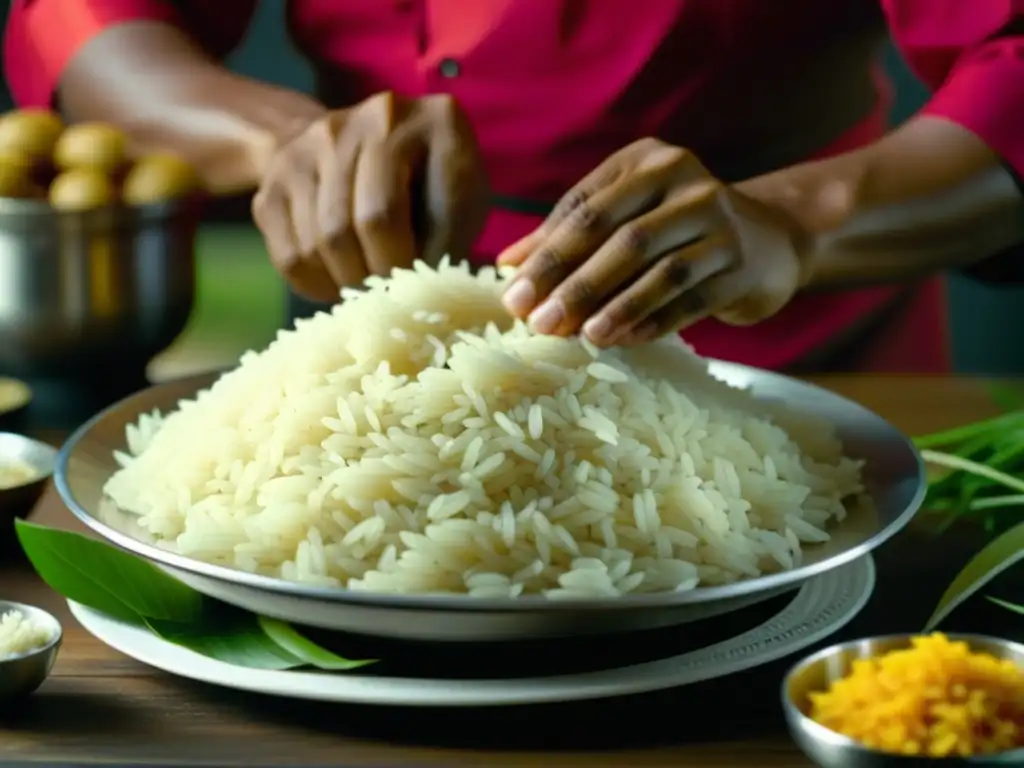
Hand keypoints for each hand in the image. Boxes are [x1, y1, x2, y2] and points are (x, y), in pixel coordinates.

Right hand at [252, 92, 487, 302]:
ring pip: (319, 244)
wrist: (361, 145)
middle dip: (376, 277)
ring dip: (345, 283)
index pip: (401, 211)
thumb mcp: (461, 205)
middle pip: (357, 225)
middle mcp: (374, 118)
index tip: (415, 287)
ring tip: (367, 288)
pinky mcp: (278, 176)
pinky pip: (289, 254)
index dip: (408, 264)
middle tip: (389, 296)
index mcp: (436, 121)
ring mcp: (316, 142)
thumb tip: (418, 298)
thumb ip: (449, 241)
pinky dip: (316, 285)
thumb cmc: (429, 186)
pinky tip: (338, 281)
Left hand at [497, 137, 826, 345]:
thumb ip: (568, 236)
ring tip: (581, 336)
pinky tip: (623, 342)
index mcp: (648, 163)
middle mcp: (688, 183)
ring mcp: (722, 224)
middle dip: (575, 284)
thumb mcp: (624, 217)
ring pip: (661, 270)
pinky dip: (654, 321)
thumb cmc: (676, 228)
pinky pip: (691, 299)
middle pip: (621, 238)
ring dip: (616, 307)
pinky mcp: (743, 266)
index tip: (514, 294)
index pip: (586, 209)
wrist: (769, 240)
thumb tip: (507, 265)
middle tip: (539, 322)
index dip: (546, 254)